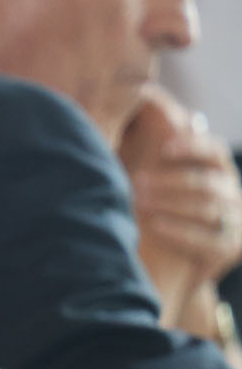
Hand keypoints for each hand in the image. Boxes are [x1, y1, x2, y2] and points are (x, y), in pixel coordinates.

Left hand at [119, 88, 241, 331]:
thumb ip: (150, 145)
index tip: (164, 148)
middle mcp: (233, 193)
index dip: (192, 147)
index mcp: (219, 172)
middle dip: (172, 181)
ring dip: (171, 203)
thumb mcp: (158, 179)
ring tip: (139, 201)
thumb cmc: (160, 212)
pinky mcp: (230, 249)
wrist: (176, 270)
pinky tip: (154, 226)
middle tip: (136, 182)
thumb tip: (136, 97)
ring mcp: (236, 222)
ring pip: (207, 209)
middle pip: (207, 182)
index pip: (213, 152)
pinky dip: (179, 231)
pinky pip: (206, 238)